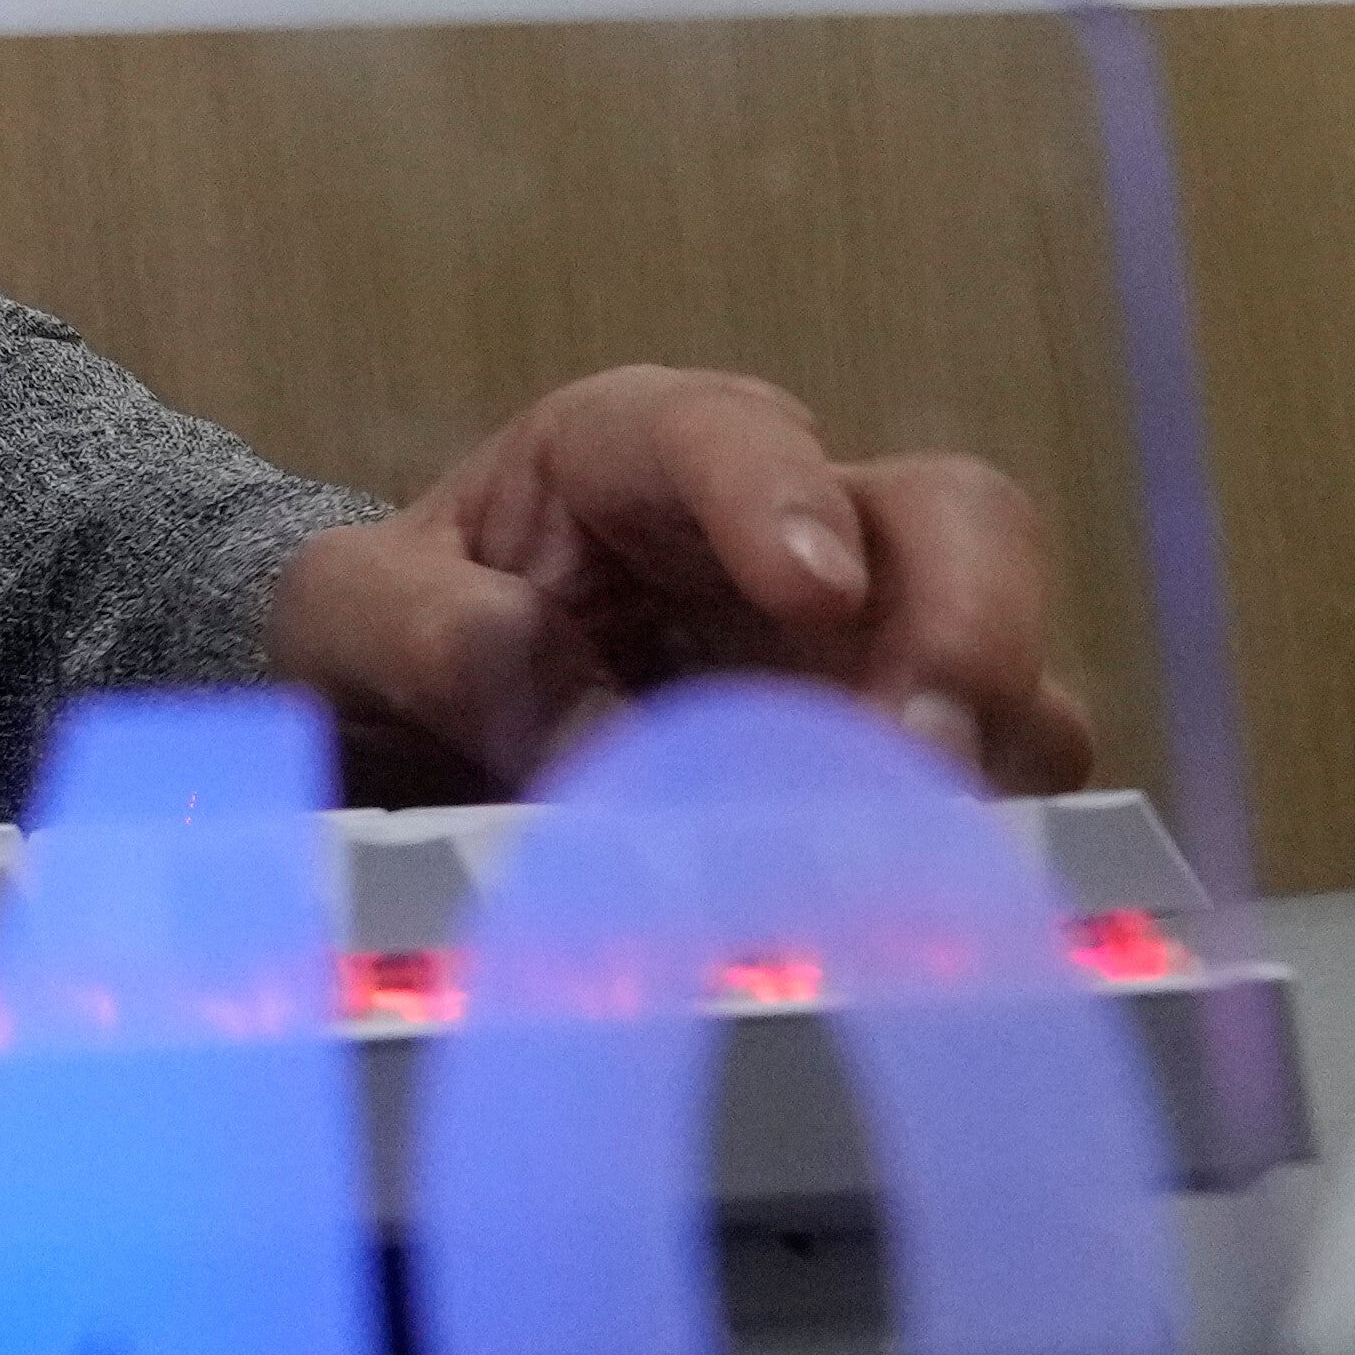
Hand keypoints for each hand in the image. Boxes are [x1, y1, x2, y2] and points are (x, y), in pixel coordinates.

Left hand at [263, 365, 1094, 802]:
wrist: (386, 732)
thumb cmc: (382, 640)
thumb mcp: (346, 618)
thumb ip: (437, 640)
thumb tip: (590, 734)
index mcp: (631, 455)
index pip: (730, 432)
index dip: (783, 498)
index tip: (812, 589)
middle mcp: (782, 535)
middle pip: (955, 520)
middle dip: (969, 623)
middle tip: (925, 752)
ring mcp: (856, 657)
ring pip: (1008, 676)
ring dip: (987, 767)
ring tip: (925, 864)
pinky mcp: (886, 773)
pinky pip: (989, 803)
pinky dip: (972, 859)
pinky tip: (915, 922)